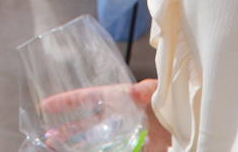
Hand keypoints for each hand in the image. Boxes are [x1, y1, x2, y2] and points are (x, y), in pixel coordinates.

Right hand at [39, 79, 169, 151]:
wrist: (191, 120)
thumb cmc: (172, 98)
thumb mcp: (158, 91)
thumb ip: (147, 92)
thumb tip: (139, 91)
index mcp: (120, 98)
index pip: (89, 97)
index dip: (67, 101)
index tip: (46, 106)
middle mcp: (119, 117)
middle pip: (88, 125)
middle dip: (68, 132)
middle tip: (49, 139)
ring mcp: (126, 135)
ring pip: (98, 141)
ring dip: (80, 145)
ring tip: (59, 149)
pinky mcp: (135, 147)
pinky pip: (114, 148)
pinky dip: (100, 149)